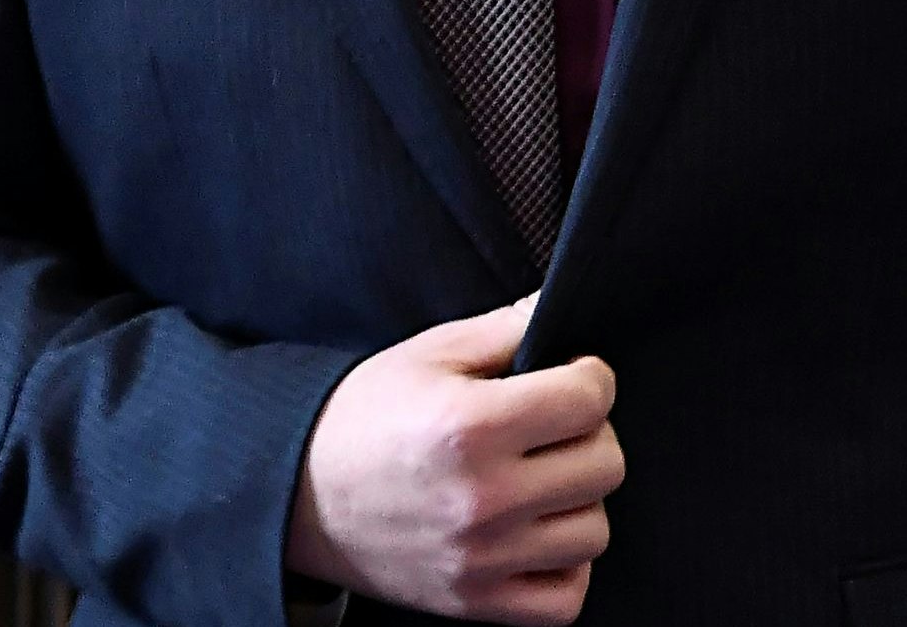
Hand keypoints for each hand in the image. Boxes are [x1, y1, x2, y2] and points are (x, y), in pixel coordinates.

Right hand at [285, 295, 621, 623]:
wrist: (301, 492)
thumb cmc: (367, 414)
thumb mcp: (430, 353)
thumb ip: (506, 328)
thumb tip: (562, 308)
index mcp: (470, 425)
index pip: (590, 398)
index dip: (590, 376)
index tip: (572, 376)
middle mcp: (482, 497)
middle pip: (606, 464)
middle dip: (589, 434)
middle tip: (554, 427)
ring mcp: (481, 558)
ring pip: (593, 532)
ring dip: (577, 501)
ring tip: (541, 480)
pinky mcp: (475, 602)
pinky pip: (566, 599)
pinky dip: (564, 568)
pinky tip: (536, 533)